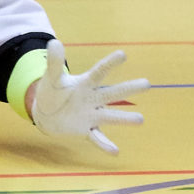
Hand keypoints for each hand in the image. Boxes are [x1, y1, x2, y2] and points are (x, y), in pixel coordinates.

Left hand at [30, 39, 147, 154]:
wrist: (47, 114)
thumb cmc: (53, 92)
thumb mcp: (51, 77)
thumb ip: (54, 62)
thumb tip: (53, 41)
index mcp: (86, 83)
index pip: (99, 72)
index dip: (110, 63)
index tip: (123, 54)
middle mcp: (93, 99)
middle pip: (112, 93)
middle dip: (128, 88)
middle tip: (147, 83)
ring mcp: (91, 115)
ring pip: (110, 116)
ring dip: (124, 118)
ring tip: (140, 120)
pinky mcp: (86, 130)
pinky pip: (97, 138)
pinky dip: (104, 144)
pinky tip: (115, 151)